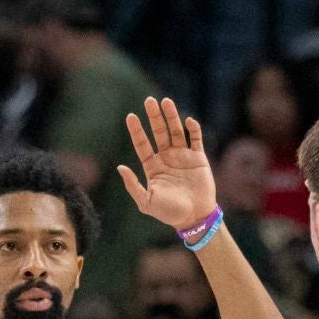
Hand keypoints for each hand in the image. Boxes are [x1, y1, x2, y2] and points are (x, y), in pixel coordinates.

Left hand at [118, 97, 217, 232]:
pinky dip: (193, 129)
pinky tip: (188, 121)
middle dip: (154, 117)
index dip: (137, 130)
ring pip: (176, 131)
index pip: (142, 144)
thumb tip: (120, 167)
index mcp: (153, 166)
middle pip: (159, 132)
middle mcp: (167, 158)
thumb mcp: (146, 202)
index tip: (131, 116)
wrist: (194, 218)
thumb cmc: (169, 213)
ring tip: (166, 102)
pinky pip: (196, 139)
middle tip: (149, 101)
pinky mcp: (198, 158)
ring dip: (171, 116)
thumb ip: (133, 185)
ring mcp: (183, 156)